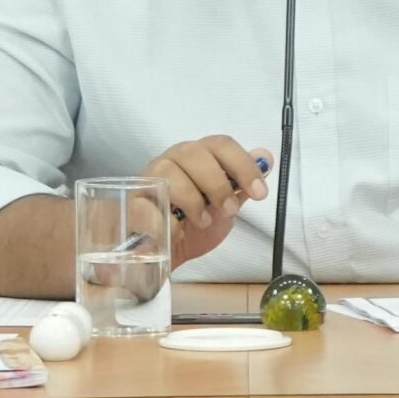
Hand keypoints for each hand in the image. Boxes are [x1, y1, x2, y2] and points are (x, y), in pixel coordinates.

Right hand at [143, 135, 273, 268]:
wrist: (160, 252)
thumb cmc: (192, 224)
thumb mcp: (224, 207)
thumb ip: (242, 184)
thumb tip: (265, 156)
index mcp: (199, 156)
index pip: (222, 145)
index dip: (243, 165)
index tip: (260, 193)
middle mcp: (174, 159)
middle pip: (195, 153)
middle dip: (218, 184)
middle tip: (230, 210)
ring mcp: (150, 178)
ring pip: (169, 173)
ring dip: (192, 200)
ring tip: (203, 221)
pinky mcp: (133, 202)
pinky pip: (148, 203)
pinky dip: (167, 219)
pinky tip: (178, 231)